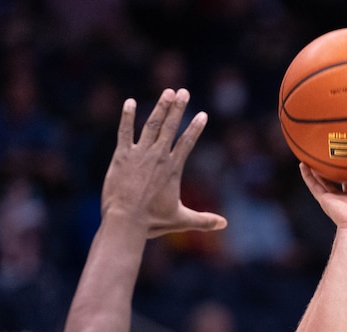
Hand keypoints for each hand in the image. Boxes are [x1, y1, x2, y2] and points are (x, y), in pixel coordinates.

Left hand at [101, 88, 226, 237]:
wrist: (126, 220)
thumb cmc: (153, 222)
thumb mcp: (180, 220)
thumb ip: (203, 220)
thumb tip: (224, 225)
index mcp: (172, 169)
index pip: (187, 142)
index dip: (195, 127)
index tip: (202, 114)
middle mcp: (158, 156)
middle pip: (170, 127)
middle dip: (178, 108)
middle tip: (184, 92)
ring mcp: (139, 154)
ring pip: (151, 125)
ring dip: (160, 107)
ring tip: (167, 92)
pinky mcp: (122, 156)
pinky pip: (124, 131)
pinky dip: (127, 116)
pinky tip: (129, 102)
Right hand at [298, 157, 346, 239]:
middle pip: (346, 177)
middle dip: (344, 166)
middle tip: (341, 148)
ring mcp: (339, 198)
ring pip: (327, 180)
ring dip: (321, 168)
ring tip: (315, 153)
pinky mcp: (327, 200)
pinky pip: (315, 186)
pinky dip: (308, 176)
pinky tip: (302, 164)